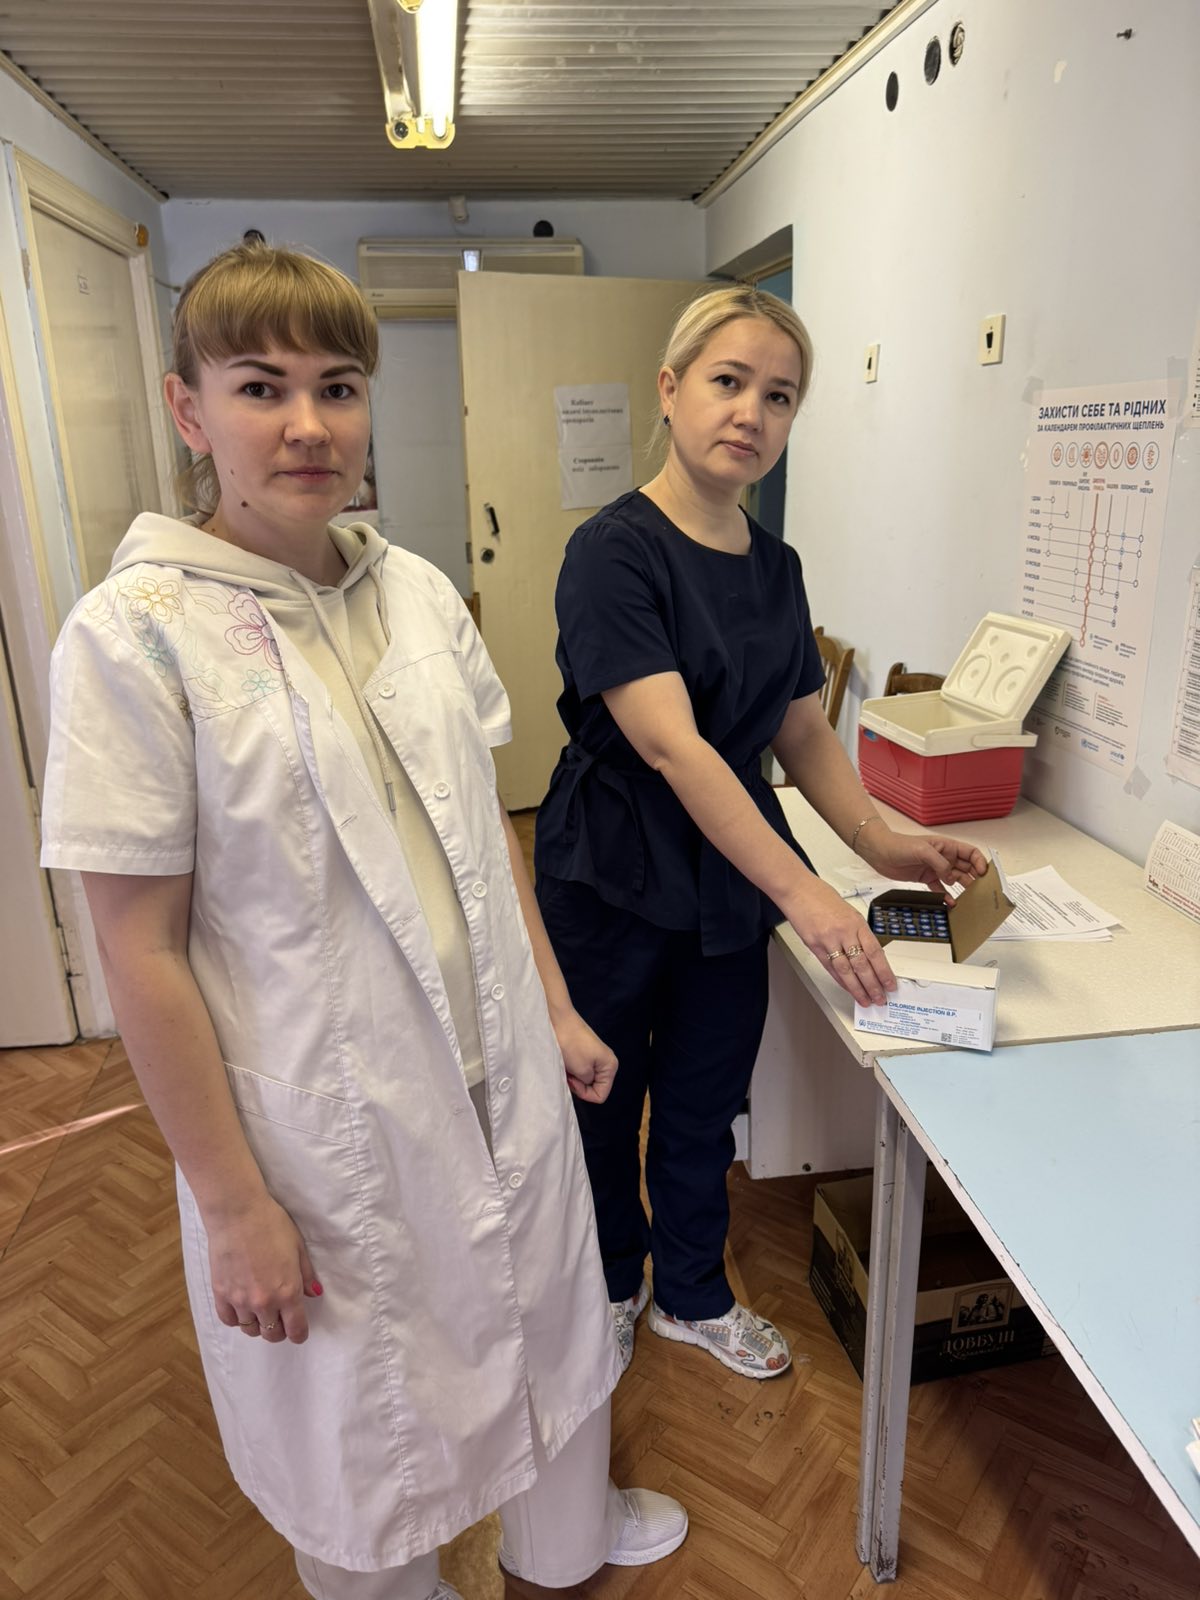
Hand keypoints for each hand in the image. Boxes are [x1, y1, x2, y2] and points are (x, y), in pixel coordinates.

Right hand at [206, 1195, 320, 1345]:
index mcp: (288, 1292)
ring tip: (260, 1310)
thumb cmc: (271, 1224)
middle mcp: (264, 1302)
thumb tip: (314, 1293)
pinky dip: (236, 1319)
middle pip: (272, 1334)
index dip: (299, 1334)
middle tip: (280, 1319)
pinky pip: (229, 1320)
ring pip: (250, 1329)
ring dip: (257, 1324)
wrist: (237, 1212)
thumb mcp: (298, 1247)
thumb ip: (306, 1274)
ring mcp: (240, 1300)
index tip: (299, 1332)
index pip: (295, 1329)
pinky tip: (241, 1307)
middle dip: (279, 1330)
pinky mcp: (221, 1293)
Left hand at [553, 1007, 618, 1103]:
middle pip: (594, 1087)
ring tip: (566, 1067)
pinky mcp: (584, 1054)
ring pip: (585, 1079)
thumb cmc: (571, 1043)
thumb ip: (587, 1083)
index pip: (601, 1095)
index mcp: (610, 1066)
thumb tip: (585, 1083)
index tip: (574, 1081)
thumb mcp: (582, 1070)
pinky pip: (580, 1070)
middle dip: (579, 1085)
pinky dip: (571, 1070)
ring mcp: (595, 1058)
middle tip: (569, 1074)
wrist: (559, 1021)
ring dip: (574, 1078)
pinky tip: (565, 1063)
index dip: (585, 1093)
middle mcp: (605, 1062)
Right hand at [784, 876, 894, 1006]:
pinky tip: (848, 988)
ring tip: (865, 999)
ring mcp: (828, 940)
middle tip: (880, 997)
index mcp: (856, 923)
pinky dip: (840, 980)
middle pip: (862, 964)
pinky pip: (830, 967)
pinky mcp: (814, 945)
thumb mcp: (849, 912)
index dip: (884, 971)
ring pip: (846, 970)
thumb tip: (869, 954)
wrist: (798, 890)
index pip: (875, 952)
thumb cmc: (821, 897)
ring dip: (857, 988)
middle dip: (873, 984)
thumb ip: (858, 932)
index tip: (890, 984)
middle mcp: (844, 932)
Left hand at [859, 825, 987, 897]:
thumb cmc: (899, 845)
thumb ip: (940, 863)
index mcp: (946, 846)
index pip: (970, 853)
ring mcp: (935, 868)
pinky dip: (946, 896)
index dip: (979, 862)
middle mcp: (943, 857)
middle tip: (981, 890)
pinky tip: (951, 903)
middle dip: (975, 878)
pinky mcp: (926, 878)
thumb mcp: (923, 850)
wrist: (879, 852)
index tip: (982, 874)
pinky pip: (940, 889)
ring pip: (955, 879)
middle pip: (966, 868)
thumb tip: (951, 877)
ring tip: (970, 899)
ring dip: (963, 888)